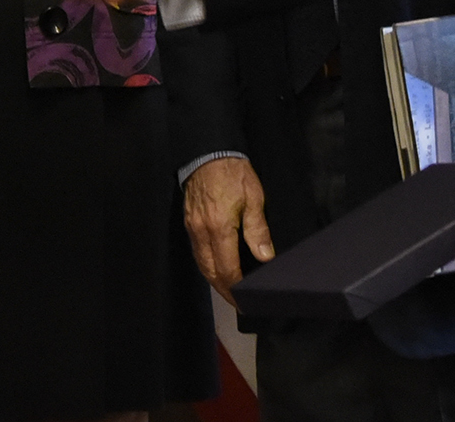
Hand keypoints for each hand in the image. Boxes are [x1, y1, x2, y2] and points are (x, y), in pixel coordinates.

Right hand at [183, 156, 273, 304]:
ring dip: (214, 280)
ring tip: (229, 290)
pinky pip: (197, 252)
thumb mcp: (254, 198)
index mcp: (219, 228)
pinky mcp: (189, 222)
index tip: (246, 300)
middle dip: (224, 291)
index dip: (236, 288)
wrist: (209, 151)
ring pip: (201, 264)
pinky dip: (207, 265)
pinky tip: (216, 268)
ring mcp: (193, 227)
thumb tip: (265, 257)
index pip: (227, 269)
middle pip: (210, 272)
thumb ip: (258, 230)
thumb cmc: (233, 172)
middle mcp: (202, 231)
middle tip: (238, 303)